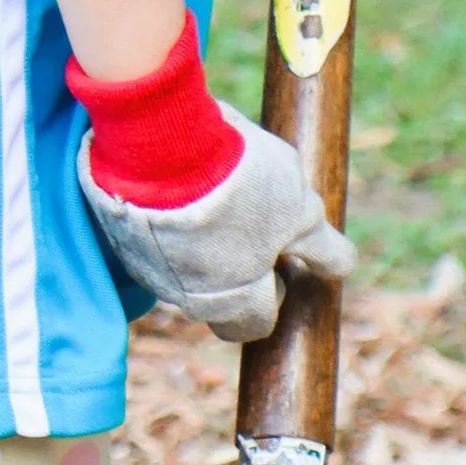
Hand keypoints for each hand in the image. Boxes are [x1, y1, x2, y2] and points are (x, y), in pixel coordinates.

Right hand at [77, 103, 354, 342]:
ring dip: (201, 243)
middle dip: (236, 270)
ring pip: (184, 271)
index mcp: (234, 302)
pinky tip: (179, 183)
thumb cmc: (240, 182)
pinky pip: (152, 243)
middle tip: (249, 221)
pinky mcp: (122, 239)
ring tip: (213, 190)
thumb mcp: (299, 210)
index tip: (279, 251)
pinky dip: (168, 222)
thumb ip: (320, 246)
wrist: (161, 142)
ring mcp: (150, 271)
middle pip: (218, 301)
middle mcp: (188, 300)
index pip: (258, 323)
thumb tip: (343, 268)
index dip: (274, 288)